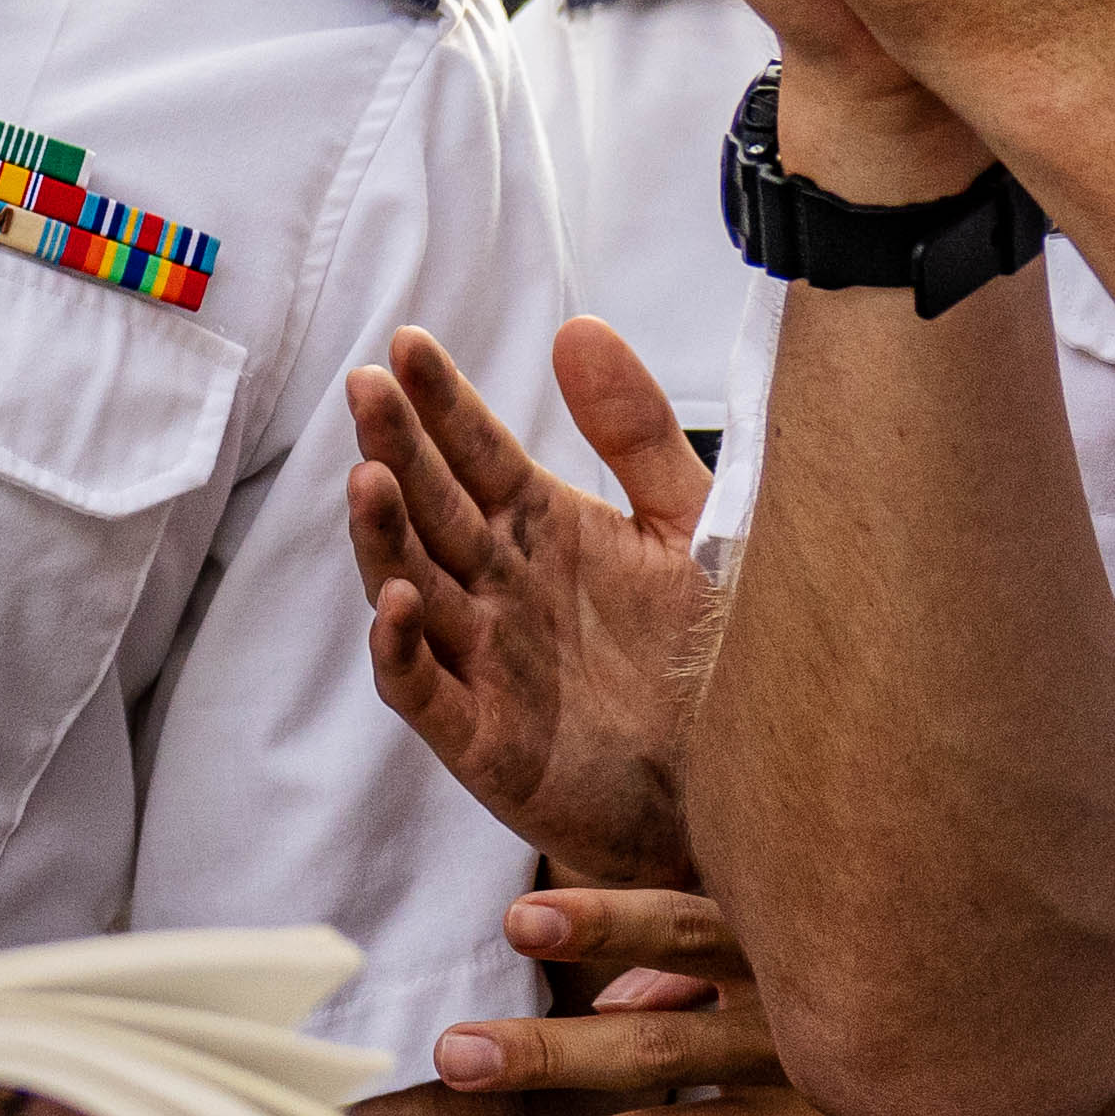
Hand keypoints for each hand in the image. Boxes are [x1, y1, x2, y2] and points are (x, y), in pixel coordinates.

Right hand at [353, 315, 722, 883]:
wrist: (747, 789)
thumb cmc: (714, 659)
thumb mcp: (691, 525)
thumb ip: (636, 432)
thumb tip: (576, 326)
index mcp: (543, 532)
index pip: (476, 453)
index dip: (442, 402)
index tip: (411, 342)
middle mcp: (500, 589)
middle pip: (432, 508)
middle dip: (395, 448)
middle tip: (367, 387)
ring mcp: (485, 661)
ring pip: (410, 586)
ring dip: (382, 536)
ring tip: (367, 479)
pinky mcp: (484, 739)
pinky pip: (423, 688)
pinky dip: (399, 647)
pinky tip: (394, 600)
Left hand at [428, 890, 1031, 1115]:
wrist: (1095, 1102)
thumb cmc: (941, 1013)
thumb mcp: (852, 964)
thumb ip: (728, 967)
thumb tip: (620, 993)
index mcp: (815, 964)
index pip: (695, 931)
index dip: (609, 920)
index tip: (521, 913)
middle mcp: (816, 1041)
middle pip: (662, 1045)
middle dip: (551, 1053)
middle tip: (449, 1054)